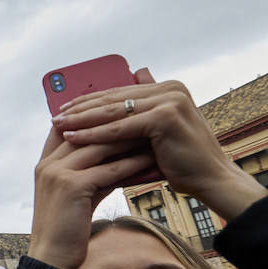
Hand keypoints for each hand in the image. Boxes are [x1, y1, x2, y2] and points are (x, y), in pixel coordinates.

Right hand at [28, 127, 155, 268]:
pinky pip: (108, 169)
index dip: (95, 118)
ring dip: (129, 140)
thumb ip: (90, 172)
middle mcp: (48, 163)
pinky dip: (132, 164)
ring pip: (100, 147)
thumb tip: (118, 158)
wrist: (52, 259)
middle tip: (146, 119)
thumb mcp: (77, 194)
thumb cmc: (67, 230)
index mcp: (45, 163)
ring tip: (154, 135)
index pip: (70, 127)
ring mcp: (57, 173)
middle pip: (87, 132)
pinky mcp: (72, 186)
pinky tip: (151, 161)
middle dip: (118, 124)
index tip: (124, 112)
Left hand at [51, 69, 267, 220]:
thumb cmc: (182, 160)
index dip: (91, 100)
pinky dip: (95, 133)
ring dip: (82, 119)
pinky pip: (121, 128)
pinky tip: (73, 138)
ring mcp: (169, 100)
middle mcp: (170, 88)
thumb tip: (110, 107)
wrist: (212, 180)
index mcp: (168, 88)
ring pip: (114, 112)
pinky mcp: (165, 117)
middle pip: (115, 99)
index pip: (120, 92)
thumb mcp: (157, 132)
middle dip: (81, 108)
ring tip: (58, 125)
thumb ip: (138, 115)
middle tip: (54, 115)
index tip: (65, 107)